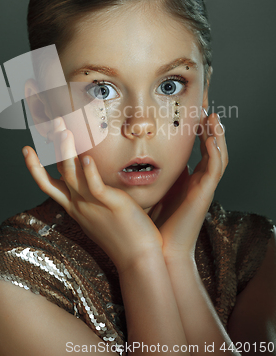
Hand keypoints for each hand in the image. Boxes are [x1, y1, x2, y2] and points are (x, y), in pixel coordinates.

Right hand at [22, 117, 162, 273]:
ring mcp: (91, 205)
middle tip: (50, 123)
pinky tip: (86, 157)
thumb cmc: (123, 236)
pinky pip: (94, 186)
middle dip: (52, 146)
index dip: (35, 167)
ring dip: (66, 152)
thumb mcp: (100, 215)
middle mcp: (78, 205)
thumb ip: (94, 197)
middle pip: (58, 172)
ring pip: (71, 175)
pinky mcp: (109, 204)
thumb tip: (93, 183)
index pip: (48, 184)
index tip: (26, 149)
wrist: (137, 260)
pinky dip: (89, 171)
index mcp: (75, 207)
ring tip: (64, 131)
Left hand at [150, 112, 227, 261]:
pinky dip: (215, 152)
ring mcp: (204, 188)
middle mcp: (200, 181)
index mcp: (190, 179)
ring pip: (219, 156)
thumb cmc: (155, 223)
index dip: (201, 130)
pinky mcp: (204, 195)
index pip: (201, 148)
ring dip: (218, 135)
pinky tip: (210, 138)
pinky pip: (214, 169)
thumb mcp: (153, 191)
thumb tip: (138, 157)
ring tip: (214, 116)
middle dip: (212, 128)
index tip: (196, 110)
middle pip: (213, 148)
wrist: (161, 250)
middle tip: (208, 107)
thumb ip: (152, 175)